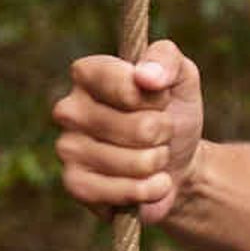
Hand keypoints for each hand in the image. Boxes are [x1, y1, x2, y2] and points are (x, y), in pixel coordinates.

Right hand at [53, 39, 203, 224]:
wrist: (176, 163)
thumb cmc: (173, 113)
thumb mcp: (181, 77)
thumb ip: (166, 58)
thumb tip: (146, 75)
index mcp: (88, 74)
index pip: (126, 83)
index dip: (156, 98)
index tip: (160, 99)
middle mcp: (69, 109)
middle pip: (141, 128)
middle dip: (163, 134)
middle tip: (159, 133)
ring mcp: (68, 148)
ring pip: (137, 162)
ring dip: (158, 162)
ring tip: (153, 156)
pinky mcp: (75, 185)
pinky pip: (126, 192)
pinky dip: (150, 190)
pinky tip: (148, 183)